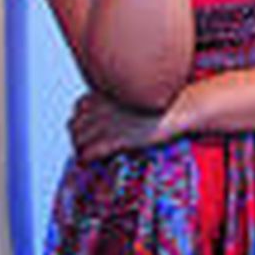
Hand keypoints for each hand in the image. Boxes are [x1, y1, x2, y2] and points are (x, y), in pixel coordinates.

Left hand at [68, 91, 182, 161]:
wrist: (181, 108)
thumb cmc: (166, 102)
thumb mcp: (139, 93)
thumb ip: (121, 102)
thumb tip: (114, 115)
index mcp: (106, 93)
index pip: (78, 109)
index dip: (83, 121)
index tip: (92, 129)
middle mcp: (101, 107)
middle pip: (74, 126)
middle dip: (79, 137)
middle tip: (91, 145)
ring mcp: (106, 124)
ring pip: (77, 140)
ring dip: (82, 149)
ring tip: (93, 155)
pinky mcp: (114, 139)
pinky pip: (87, 154)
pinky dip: (88, 159)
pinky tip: (97, 161)